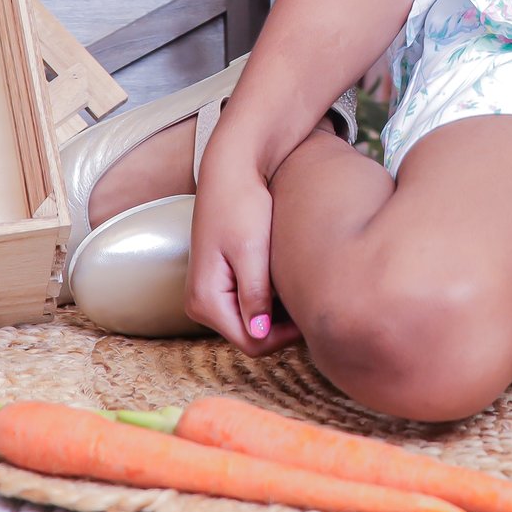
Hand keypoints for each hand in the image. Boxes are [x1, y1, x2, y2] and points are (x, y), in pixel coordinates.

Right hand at [186, 156, 299, 355]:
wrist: (231, 170)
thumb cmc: (241, 204)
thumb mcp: (250, 250)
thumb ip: (255, 295)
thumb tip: (259, 334)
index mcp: (205, 300)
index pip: (252, 342)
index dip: (285, 335)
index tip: (312, 312)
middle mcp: (200, 304)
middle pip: (251, 335)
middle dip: (282, 324)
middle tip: (310, 296)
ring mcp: (208, 294)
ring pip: (252, 321)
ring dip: (277, 311)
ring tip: (298, 283)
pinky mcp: (219, 282)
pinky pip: (248, 304)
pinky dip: (270, 298)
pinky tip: (285, 277)